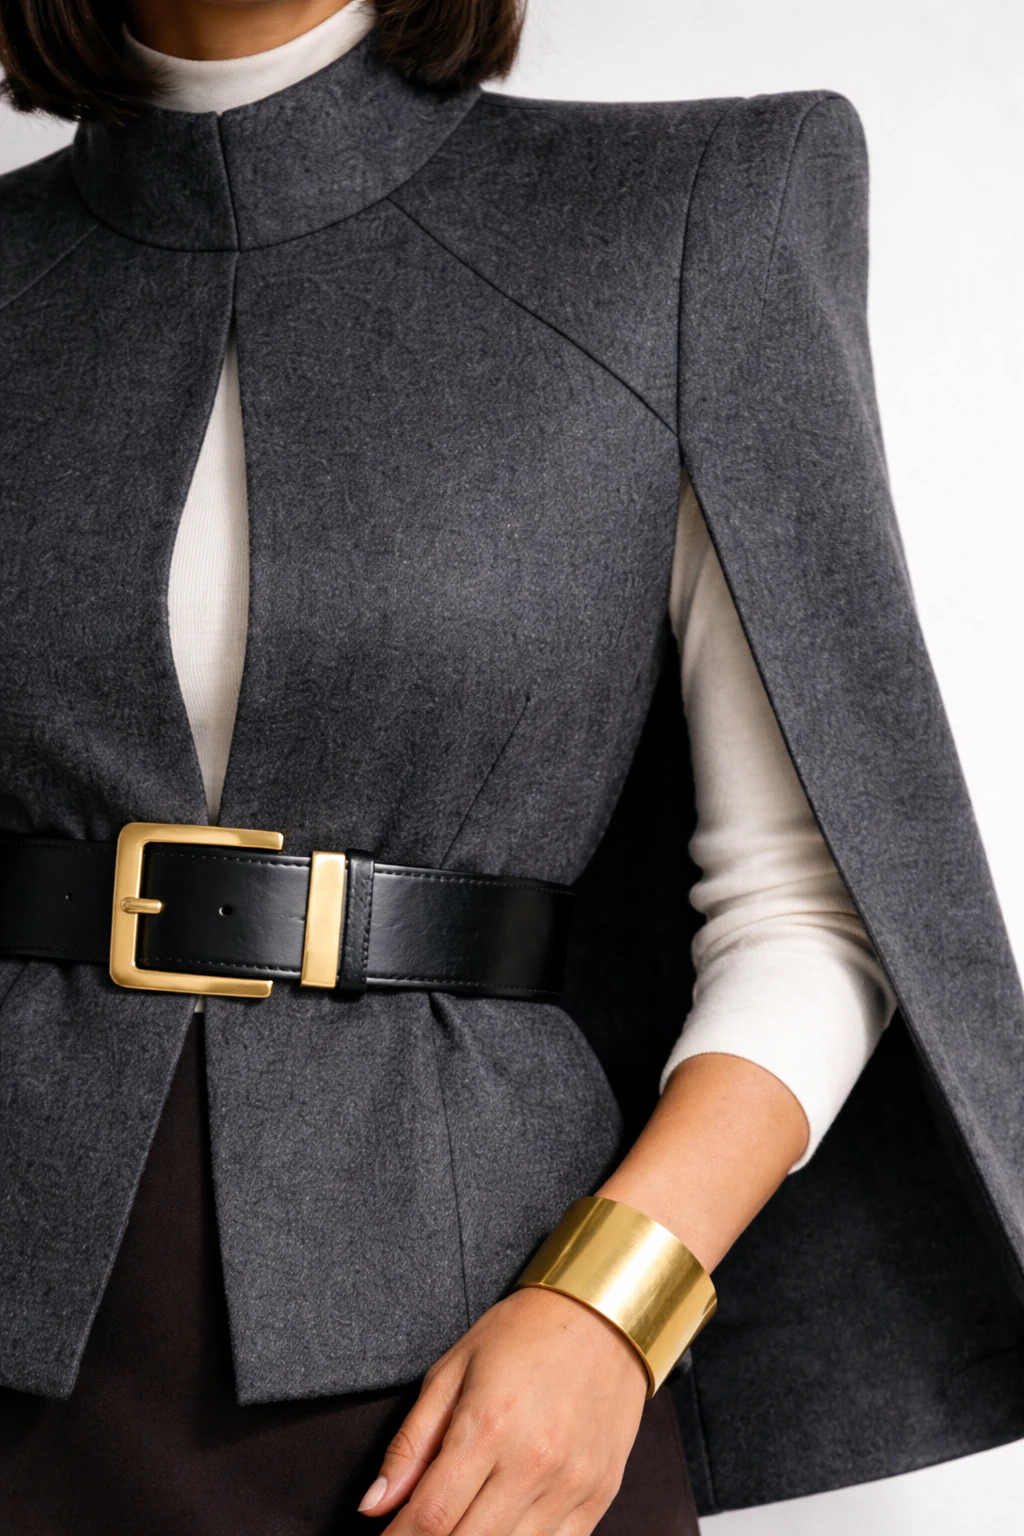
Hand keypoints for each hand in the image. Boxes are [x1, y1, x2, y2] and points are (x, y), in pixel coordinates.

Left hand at [358, 1285, 648, 1534]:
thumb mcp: (453, 1369)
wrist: (602, 1316)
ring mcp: (570, 1486)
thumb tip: (374, 1504)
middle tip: (415, 1535)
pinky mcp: (597, 1498)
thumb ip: (411, 1442)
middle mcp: (532, 1463)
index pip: (429, 1516)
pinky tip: (498, 1529)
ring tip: (456, 1526)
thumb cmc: (524, 1334)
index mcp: (488, 1426)